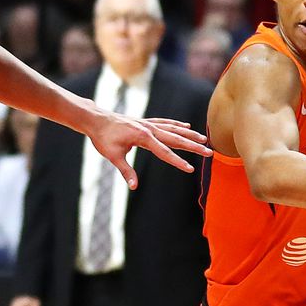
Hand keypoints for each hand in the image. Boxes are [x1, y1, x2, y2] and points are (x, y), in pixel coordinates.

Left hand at [85, 113, 208, 188]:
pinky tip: (186, 127)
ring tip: (204, 139)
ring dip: (189, 135)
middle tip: (209, 152)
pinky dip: (177, 125)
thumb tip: (134, 186)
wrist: (96, 120)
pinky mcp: (146, 123)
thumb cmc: (103, 138)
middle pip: (176, 139)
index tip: (191, 169)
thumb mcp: (113, 156)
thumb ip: (126, 171)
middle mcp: (149, 129)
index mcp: (143, 137)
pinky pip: (166, 123)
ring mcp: (149, 124)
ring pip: (174, 129)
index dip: (178, 162)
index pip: (165, 152)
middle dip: (193, 146)